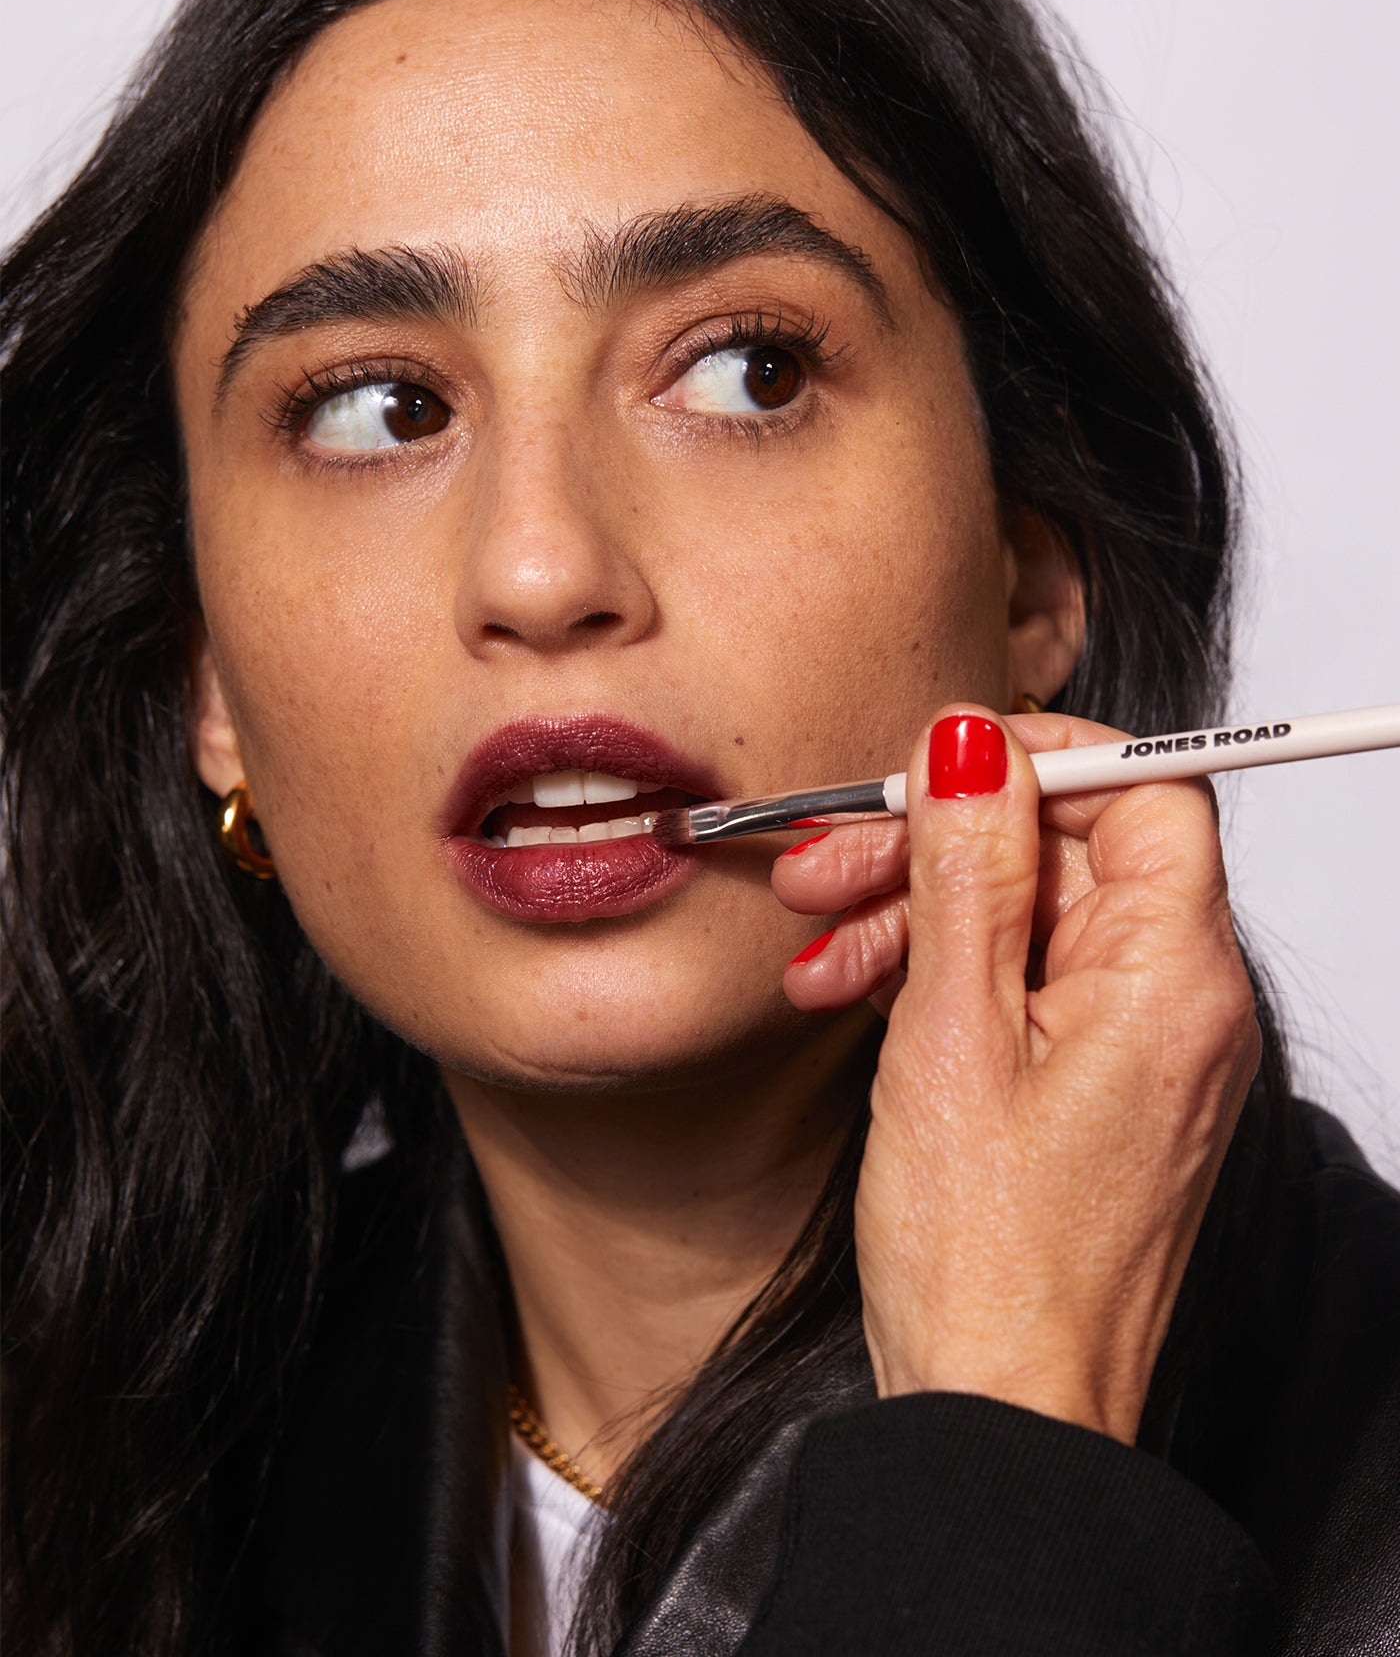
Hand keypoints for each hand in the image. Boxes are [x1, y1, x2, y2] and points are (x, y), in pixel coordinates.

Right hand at [772, 705, 1260, 1443]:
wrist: (998, 1409)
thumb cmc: (987, 1258)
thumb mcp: (951, 1032)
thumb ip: (968, 870)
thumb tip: (973, 743)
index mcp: (1174, 975)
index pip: (1144, 791)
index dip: (1037, 762)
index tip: (934, 771)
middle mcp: (1177, 1001)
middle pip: (1064, 849)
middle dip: (934, 844)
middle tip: (825, 864)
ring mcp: (1133, 1044)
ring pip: (1024, 913)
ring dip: (912, 911)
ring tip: (815, 947)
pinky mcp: (1088, 1081)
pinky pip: (1015, 982)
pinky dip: (931, 974)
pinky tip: (846, 993)